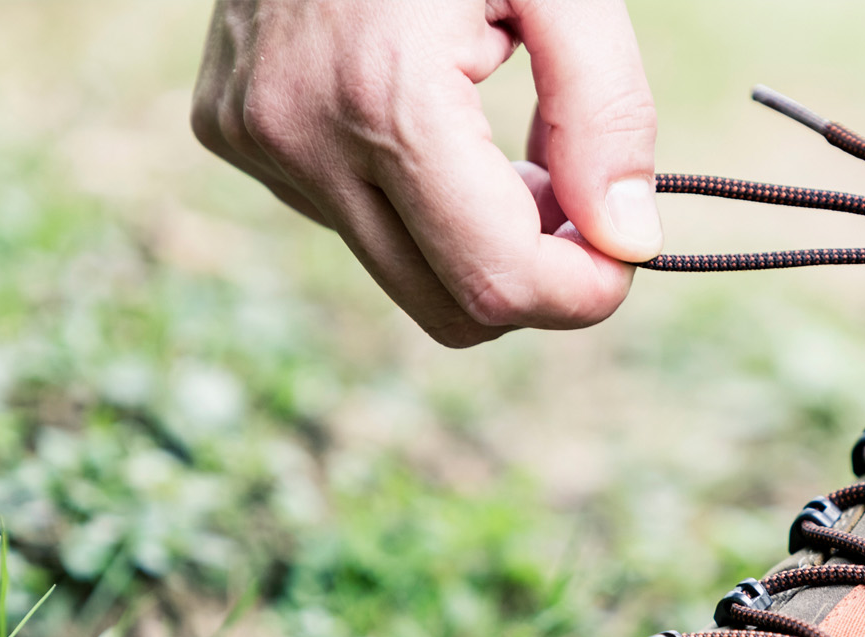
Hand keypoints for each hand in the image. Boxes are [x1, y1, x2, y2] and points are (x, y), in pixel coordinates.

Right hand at [191, 0, 660, 346]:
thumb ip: (607, 111)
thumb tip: (629, 244)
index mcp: (385, 100)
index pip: (497, 284)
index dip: (583, 291)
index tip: (626, 249)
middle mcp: (302, 138)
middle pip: (449, 309)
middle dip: (532, 277)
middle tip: (576, 198)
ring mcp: (258, 141)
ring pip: (401, 271)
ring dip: (472, 235)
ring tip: (496, 134)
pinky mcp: (236, 134)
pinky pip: (348, 219)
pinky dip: (410, 196)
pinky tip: (423, 112)